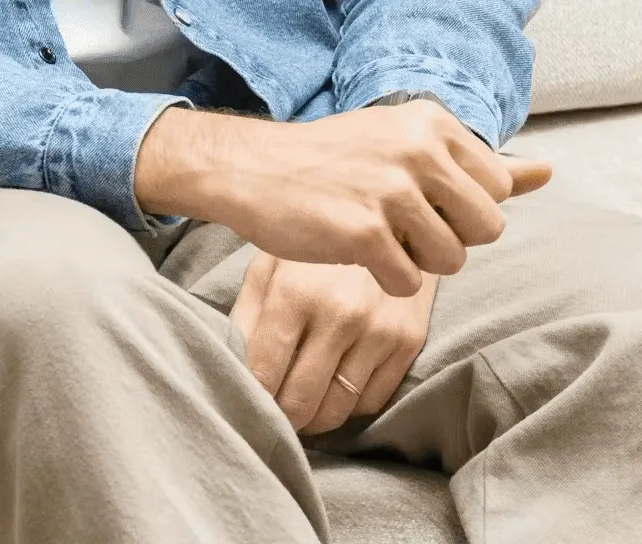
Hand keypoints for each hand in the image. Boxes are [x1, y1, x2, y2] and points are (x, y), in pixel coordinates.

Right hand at [134, 101, 550, 297]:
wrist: (253, 169)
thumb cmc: (337, 160)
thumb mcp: (408, 144)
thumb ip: (481, 163)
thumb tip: (548, 172)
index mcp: (432, 123)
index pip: (497, 190)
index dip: (462, 207)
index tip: (419, 196)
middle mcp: (416, 149)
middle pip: (485, 229)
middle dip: (450, 238)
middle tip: (402, 224)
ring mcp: (390, 191)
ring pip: (453, 260)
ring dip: (419, 261)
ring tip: (379, 235)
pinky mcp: (363, 232)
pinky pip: (410, 282)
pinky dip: (386, 278)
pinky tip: (355, 251)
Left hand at [232, 254, 432, 431]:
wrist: (391, 221)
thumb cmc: (317, 247)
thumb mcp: (270, 265)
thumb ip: (247, 315)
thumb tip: (233, 366)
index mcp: (296, 293)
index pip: (265, 372)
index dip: (253, 398)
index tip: (248, 405)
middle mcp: (340, 315)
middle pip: (301, 400)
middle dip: (282, 419)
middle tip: (272, 419)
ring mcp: (378, 331)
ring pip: (338, 409)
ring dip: (314, 421)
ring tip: (300, 413)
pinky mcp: (408, 342)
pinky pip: (372, 401)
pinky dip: (349, 407)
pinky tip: (333, 393)